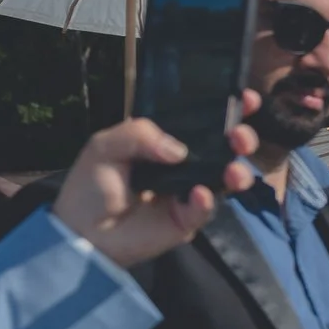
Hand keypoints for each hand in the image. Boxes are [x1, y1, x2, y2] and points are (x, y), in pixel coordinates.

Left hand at [52, 94, 260, 269]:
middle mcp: (184, 163)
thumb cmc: (91, 185)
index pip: (200, 119)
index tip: (247, 97)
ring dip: (238, 172)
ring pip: (226, 178)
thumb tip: (180, 150)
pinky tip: (198, 195)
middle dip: (241, 138)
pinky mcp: (188, 219)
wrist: (82, 231)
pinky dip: (206, 201)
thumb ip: (138, 134)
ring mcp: (189, 191)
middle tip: (240, 138)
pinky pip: (205, 208)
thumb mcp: (105, 146)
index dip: (226, 108)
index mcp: (165, 139)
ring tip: (234, 173)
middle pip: (224, 147)